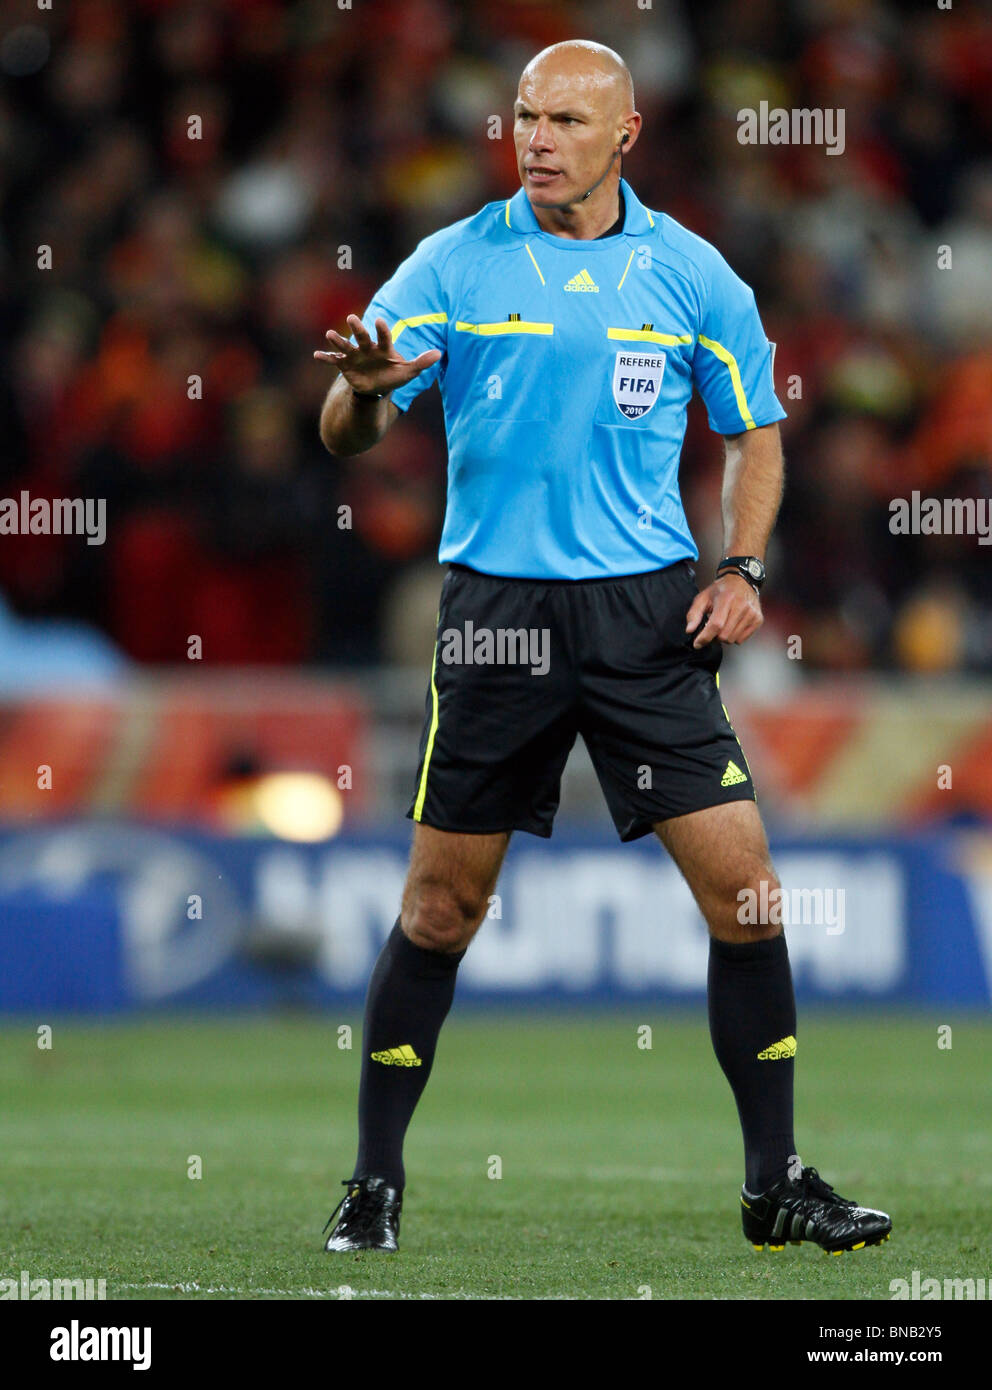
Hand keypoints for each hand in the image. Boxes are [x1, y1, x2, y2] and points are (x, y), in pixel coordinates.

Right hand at [314, 315, 441, 396]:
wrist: (377, 387)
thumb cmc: (394, 375)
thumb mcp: (409, 372)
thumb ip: (421, 362)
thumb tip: (438, 353)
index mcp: (383, 347)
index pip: (384, 336)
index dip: (382, 329)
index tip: (381, 321)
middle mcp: (368, 347)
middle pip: (362, 336)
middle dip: (357, 328)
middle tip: (352, 318)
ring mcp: (355, 355)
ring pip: (346, 345)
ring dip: (338, 340)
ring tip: (329, 334)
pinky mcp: (344, 364)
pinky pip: (334, 359)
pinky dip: (325, 357)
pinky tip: (316, 354)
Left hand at [685, 572, 762, 647]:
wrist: (742, 581)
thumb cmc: (721, 590)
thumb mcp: (703, 597)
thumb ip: (694, 614)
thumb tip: (690, 630)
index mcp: (726, 599)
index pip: (716, 624)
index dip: (705, 637)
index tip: (697, 643)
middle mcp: (741, 606)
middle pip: (724, 636)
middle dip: (714, 637)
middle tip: (712, 628)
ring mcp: (751, 613)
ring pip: (732, 640)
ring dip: (724, 637)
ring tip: (723, 625)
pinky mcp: (758, 619)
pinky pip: (741, 639)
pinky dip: (734, 636)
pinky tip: (732, 625)